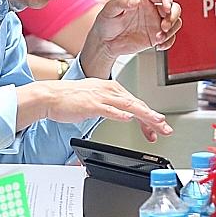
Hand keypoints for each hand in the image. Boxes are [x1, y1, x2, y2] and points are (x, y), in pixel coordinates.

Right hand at [32, 77, 172, 140]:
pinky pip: (108, 109)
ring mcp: (100, 97)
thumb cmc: (69, 99)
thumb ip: (111, 106)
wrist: (50, 96)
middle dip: (153, 117)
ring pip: (128, 105)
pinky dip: (119, 114)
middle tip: (166, 127)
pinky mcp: (90, 104)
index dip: (149, 116)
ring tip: (156, 122)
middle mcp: (108, 90)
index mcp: (111, 88)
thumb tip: (124, 114)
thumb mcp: (95, 100)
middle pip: (136, 104)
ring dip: (144, 115)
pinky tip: (128, 118)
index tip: (158, 128)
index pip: (135, 102)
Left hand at [90, 0, 182, 58]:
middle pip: (174, 8)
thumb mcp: (110, 9)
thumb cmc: (106, 22)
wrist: (104, 43)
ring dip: (171, 31)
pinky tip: (159, 45)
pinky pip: (170, 38)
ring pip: (175, 23)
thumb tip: (135, 1)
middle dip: (173, 17)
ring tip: (159, 38)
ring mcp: (155, 24)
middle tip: (164, 26)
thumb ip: (122, 2)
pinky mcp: (156, 37)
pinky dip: (169, 42)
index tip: (166, 8)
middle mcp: (152, 10)